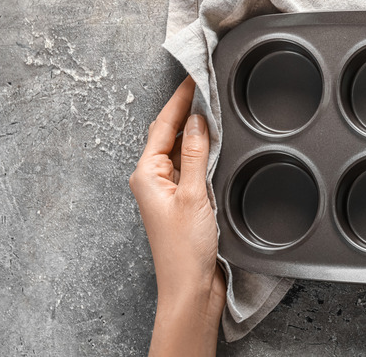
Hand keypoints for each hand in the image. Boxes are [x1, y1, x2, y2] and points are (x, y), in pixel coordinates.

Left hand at [129, 77, 224, 356]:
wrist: (190, 286)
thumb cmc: (185, 249)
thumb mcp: (194, 194)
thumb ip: (196, 154)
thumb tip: (198, 121)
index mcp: (147, 174)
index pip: (163, 125)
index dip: (179, 100)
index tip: (193, 78)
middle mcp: (154, 179)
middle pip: (169, 134)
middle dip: (187, 111)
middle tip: (206, 88)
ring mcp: (169, 191)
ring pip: (182, 150)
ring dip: (197, 132)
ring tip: (215, 110)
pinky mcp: (184, 201)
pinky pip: (192, 167)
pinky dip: (203, 153)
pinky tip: (217, 146)